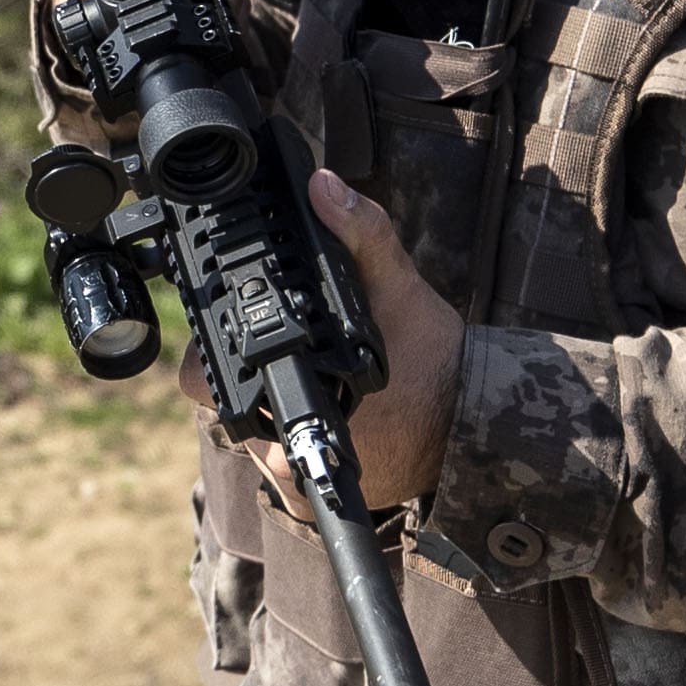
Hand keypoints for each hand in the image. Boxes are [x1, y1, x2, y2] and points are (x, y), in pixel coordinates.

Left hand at [178, 168, 467, 520]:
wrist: (476, 430)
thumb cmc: (437, 362)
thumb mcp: (400, 287)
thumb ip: (360, 233)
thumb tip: (321, 186)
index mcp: (297, 409)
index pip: (208, 380)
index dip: (211, 347)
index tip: (236, 323)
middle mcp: (285, 461)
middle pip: (222, 404)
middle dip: (241, 368)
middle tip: (280, 339)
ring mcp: (290, 485)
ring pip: (245, 428)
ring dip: (262, 395)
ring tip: (302, 366)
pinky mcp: (302, 499)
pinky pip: (270, 455)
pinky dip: (282, 426)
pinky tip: (314, 399)